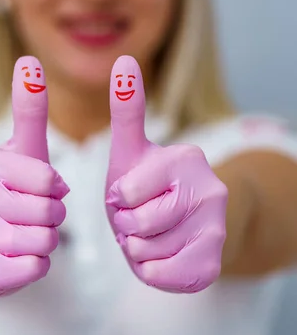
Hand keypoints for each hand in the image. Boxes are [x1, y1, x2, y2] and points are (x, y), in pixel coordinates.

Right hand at [0, 57, 68, 296]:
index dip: (54, 189)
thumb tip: (29, 60)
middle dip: (52, 216)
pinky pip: (31, 270)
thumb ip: (29, 108)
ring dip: (46, 240)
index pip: (47, 180)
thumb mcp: (23, 147)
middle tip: (36, 214)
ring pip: (41, 243)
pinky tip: (20, 253)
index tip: (42, 189)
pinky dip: (36, 264)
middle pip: (47, 214)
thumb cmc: (10, 184)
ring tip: (29, 233)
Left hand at [105, 56, 226, 292]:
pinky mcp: (215, 261)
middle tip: (139, 216)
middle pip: (137, 225)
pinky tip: (160, 254)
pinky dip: (150, 270)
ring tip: (149, 234)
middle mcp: (210, 189)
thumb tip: (123, 58)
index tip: (129, 193)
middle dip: (126, 225)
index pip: (127, 193)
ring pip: (146, 253)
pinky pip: (161, 276)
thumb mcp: (132, 148)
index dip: (119, 199)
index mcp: (185, 158)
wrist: (189, 221)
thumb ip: (127, 108)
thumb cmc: (150, 184)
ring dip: (135, 249)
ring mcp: (217, 228)